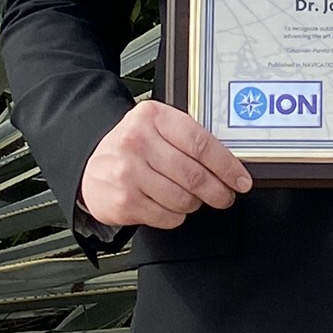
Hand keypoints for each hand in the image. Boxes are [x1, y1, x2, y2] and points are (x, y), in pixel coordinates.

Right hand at [79, 101, 252, 228]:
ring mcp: (128, 172)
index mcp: (152, 116)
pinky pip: (168, 216)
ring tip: (190, 198)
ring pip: (183, 199)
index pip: (201, 143)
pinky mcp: (124, 200)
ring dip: (194, 203)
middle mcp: (137, 141)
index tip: (241, 180)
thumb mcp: (157, 127)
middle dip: (218, 191)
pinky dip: (176, 215)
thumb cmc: (132, 146)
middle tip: (225, 196)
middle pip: (194, 174)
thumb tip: (230, 163)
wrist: (91, 166)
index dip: (227, 165)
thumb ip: (188, 137)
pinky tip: (169, 205)